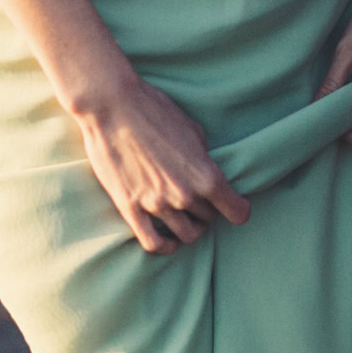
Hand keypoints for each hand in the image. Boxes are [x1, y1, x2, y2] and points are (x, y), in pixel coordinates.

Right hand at [70, 76, 250, 254]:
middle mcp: (185, 195)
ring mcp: (156, 204)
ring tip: (184, 218)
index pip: (237, 210)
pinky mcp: (130, 208)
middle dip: (208, 212)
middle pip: (208, 219)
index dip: (239, 210)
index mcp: (206, 175)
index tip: (236, 208)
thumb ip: (204, 157)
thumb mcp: (193, 130)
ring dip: (188, 228)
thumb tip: (206, 169)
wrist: (112, 105)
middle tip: (200, 203)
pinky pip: (153, 243)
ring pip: (185, 234)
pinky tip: (167, 240)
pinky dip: (165, 246)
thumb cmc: (154, 110)